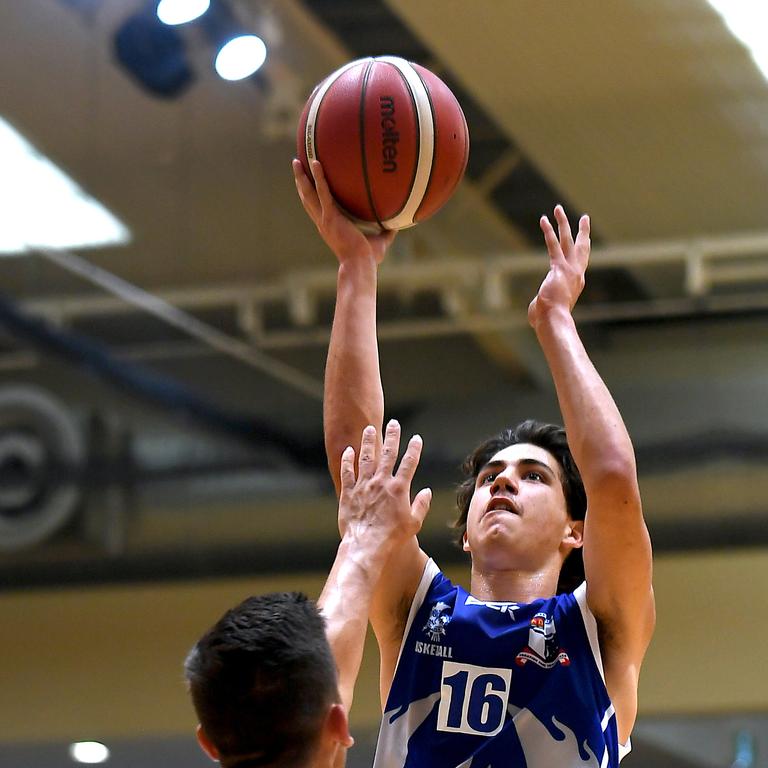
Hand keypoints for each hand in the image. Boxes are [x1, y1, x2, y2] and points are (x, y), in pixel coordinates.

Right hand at [292, 159, 395, 265]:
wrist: (360, 265)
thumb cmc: (368, 259)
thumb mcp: (379, 242)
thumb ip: (386, 232)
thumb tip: (399, 224)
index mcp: (330, 227)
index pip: (317, 208)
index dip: (311, 196)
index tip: (309, 184)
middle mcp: (323, 222)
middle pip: (307, 198)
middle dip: (301, 182)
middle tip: (297, 166)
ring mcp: (324, 219)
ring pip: (308, 194)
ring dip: (302, 177)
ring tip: (297, 161)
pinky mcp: (330, 217)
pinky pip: (323, 192)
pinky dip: (319, 177)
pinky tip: (316, 162)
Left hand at [338, 420, 430, 546]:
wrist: (366, 545)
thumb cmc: (392, 537)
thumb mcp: (414, 523)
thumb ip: (421, 505)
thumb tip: (426, 491)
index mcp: (399, 488)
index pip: (409, 463)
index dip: (414, 449)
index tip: (416, 438)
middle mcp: (381, 482)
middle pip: (387, 454)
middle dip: (392, 436)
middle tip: (393, 423)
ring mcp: (363, 485)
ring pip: (366, 458)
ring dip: (369, 442)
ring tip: (370, 429)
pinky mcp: (349, 492)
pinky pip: (347, 472)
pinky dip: (347, 460)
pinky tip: (349, 450)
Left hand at [528, 205, 589, 328]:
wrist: (554, 320)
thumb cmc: (549, 320)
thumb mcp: (547, 311)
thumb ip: (543, 307)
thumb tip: (535, 314)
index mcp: (576, 283)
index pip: (580, 263)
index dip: (581, 250)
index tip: (583, 240)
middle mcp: (577, 274)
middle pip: (581, 248)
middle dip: (582, 231)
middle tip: (585, 218)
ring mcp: (570, 270)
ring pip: (568, 241)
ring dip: (563, 223)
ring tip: (558, 208)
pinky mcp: (559, 267)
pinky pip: (553, 245)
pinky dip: (549, 232)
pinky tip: (544, 219)